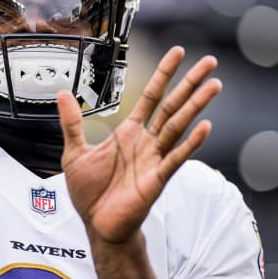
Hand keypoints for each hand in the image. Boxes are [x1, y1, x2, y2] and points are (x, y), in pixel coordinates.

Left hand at [56, 46, 221, 243]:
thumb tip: (63, 94)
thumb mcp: (74, 152)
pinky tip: (205, 126)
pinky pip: (175, 157)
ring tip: (215, 85)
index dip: (164, 74)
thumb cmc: (90, 193)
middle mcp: (146, 142)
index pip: (151, 96)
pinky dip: (190, 143)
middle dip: (191, 83)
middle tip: (211, 61)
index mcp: (129, 133)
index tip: (178, 52)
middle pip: (172, 105)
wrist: (97, 226)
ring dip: (196, 105)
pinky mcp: (156, 179)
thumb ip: (72, 123)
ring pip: (178, 126)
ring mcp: (154, 159)